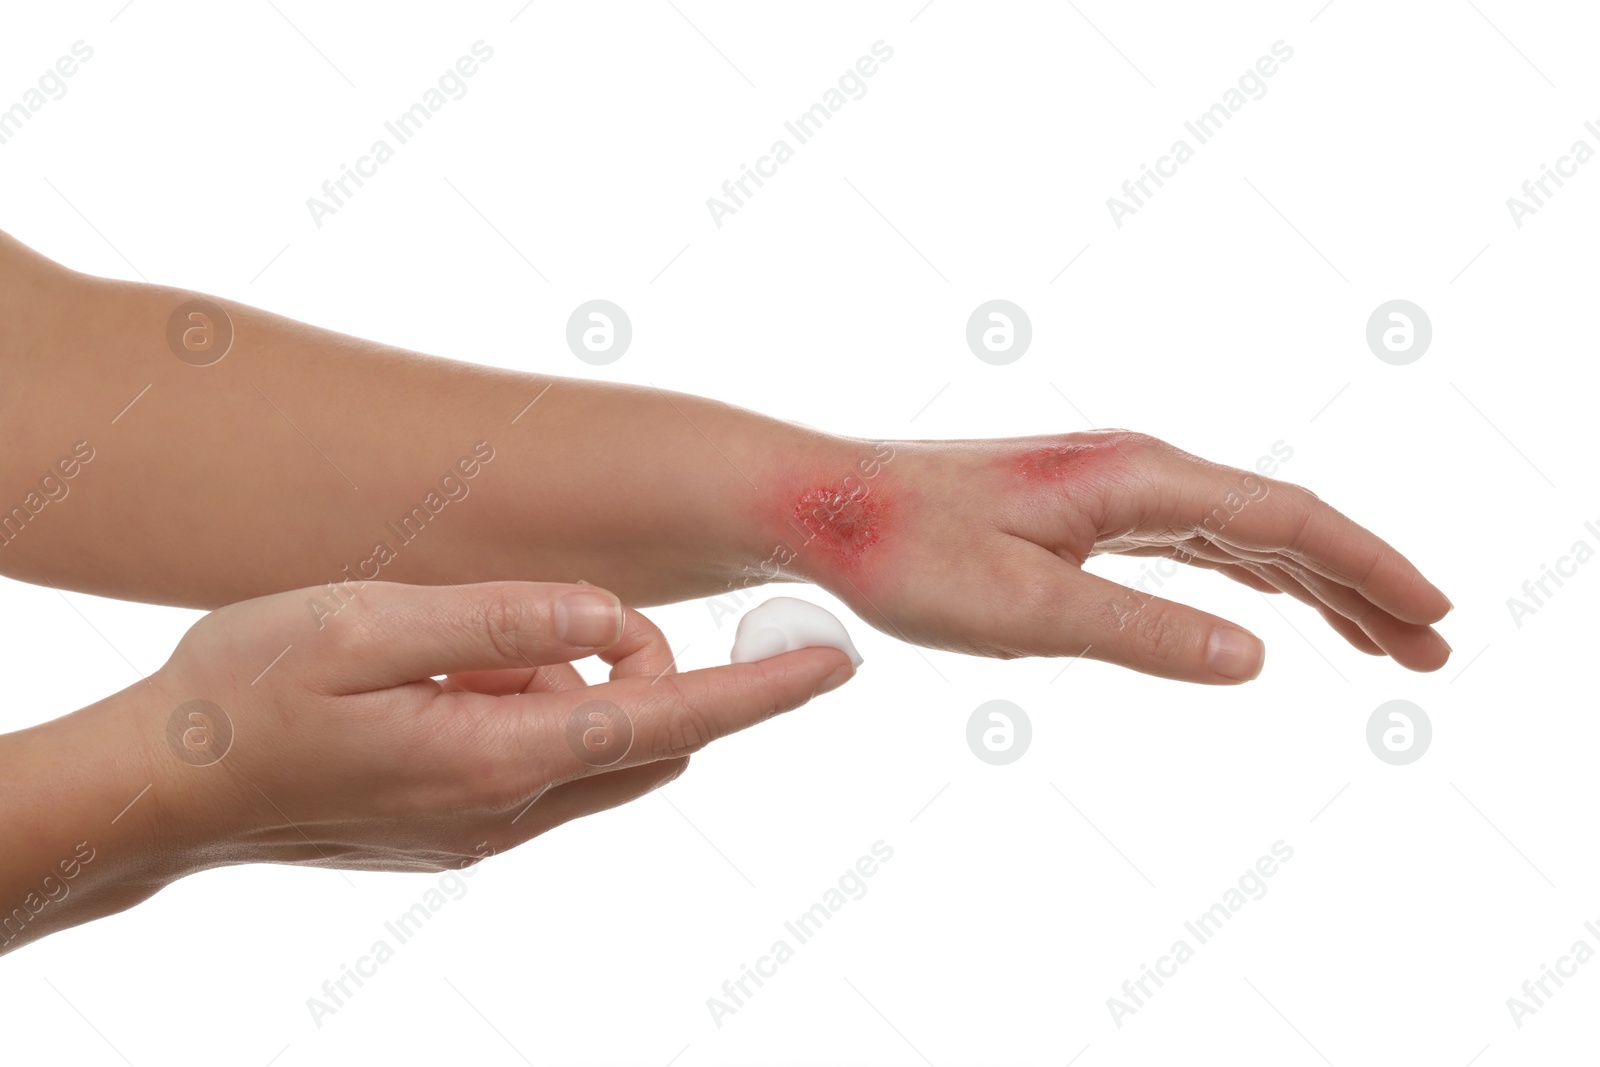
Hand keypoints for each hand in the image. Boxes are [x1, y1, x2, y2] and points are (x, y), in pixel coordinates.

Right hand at [140, 580, 854, 874]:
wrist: (164, 792)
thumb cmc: (246, 694)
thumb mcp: (366, 622)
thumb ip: (503, 617)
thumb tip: (614, 619)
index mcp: (495, 756)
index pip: (669, 722)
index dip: (761, 690)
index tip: (837, 660)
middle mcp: (508, 810)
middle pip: (650, 742)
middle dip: (653, 673)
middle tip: (569, 616)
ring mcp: (486, 831)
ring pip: (597, 752)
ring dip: (573, 685)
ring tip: (460, 650)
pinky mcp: (462, 832)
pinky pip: (544, 763)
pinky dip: (531, 707)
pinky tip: (443, 682)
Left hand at [790, 431, 1450, 684]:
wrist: (823, 506)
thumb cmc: (905, 552)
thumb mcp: (1024, 610)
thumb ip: (1142, 634)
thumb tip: (1257, 659)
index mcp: (1134, 479)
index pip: (1285, 518)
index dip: (1368, 567)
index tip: (1434, 614)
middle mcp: (1134, 469)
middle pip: (1281, 522)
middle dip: (1362, 583)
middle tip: (1431, 648)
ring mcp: (1109, 486)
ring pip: (1242, 531)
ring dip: (1313, 582)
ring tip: (1377, 636)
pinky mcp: (1080, 508)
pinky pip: (1193, 538)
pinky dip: (1250, 571)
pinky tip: (1270, 597)